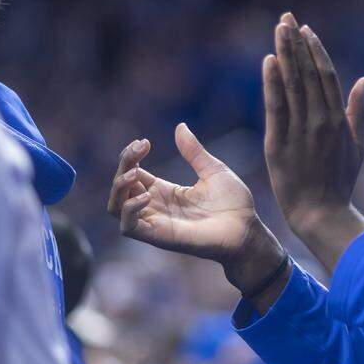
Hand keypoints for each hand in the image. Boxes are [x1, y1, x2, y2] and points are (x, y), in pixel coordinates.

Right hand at [107, 123, 285, 298]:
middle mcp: (156, 207)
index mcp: (166, 192)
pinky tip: (145, 195)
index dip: (131, 157)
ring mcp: (156, 223)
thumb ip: (194, 152)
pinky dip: (129, 209)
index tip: (144, 142)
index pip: (133, 173)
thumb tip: (180, 126)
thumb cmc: (233, 204)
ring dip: (119, 188)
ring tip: (134, 173)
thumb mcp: (213, 170)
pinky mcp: (159, 237)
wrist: (247, 229)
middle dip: (123, 165)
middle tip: (139, 149)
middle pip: (120, 187)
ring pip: (116, 208)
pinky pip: (129, 227)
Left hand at [263, 13, 363, 229]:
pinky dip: (273, 83)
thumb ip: (357, 110)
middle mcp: (320, 120)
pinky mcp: (279, 143)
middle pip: (308, 72)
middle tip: (287, 17)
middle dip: (297, 42)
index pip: (326, 75)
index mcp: (338, 120)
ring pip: (292, 83)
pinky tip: (269, 61)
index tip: (307, 29)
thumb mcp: (357, 145)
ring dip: (285, 53)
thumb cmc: (339, 182)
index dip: (316, 50)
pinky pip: (276, 107)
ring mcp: (300, 131)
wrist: (320, 213)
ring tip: (278, 28)